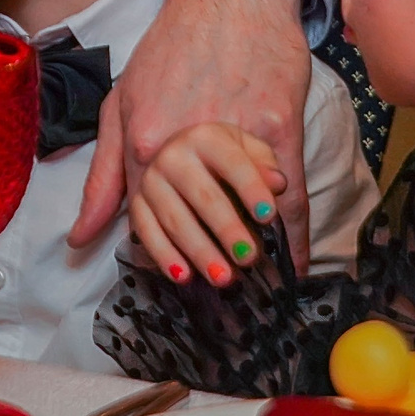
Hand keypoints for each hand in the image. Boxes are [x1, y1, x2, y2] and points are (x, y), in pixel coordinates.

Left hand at [71, 0, 314, 274]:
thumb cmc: (173, 44)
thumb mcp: (123, 101)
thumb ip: (104, 174)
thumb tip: (80, 234)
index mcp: (145, 140)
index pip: (148, 216)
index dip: (162, 252)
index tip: (176, 275)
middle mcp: (185, 143)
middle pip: (195, 222)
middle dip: (205, 260)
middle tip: (216, 283)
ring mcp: (234, 136)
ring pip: (243, 213)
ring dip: (250, 252)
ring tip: (251, 273)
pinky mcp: (277, 128)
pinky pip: (286, 194)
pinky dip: (292, 232)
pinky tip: (292, 259)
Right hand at [124, 123, 287, 286]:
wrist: (182, 155)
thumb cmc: (224, 160)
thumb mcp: (250, 152)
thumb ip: (265, 167)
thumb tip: (277, 184)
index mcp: (206, 137)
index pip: (233, 164)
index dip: (251, 189)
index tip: (268, 216)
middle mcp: (173, 155)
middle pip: (203, 196)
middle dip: (227, 229)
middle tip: (249, 257)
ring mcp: (151, 181)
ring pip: (175, 220)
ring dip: (200, 252)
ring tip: (224, 278)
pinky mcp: (137, 204)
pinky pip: (147, 233)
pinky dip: (165, 257)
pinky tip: (185, 277)